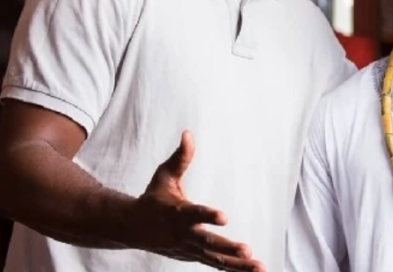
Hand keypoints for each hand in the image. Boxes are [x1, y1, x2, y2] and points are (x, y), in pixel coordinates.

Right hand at [130, 131, 264, 270]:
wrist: (133, 228)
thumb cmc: (153, 198)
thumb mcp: (164, 176)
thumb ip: (180, 158)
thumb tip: (188, 133)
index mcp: (176, 213)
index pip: (193, 214)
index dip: (207, 215)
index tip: (224, 216)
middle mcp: (183, 234)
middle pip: (207, 243)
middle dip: (227, 248)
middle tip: (248, 250)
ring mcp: (189, 249)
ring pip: (214, 258)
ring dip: (237, 265)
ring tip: (259, 266)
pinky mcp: (194, 256)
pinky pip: (216, 264)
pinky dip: (233, 268)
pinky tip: (254, 270)